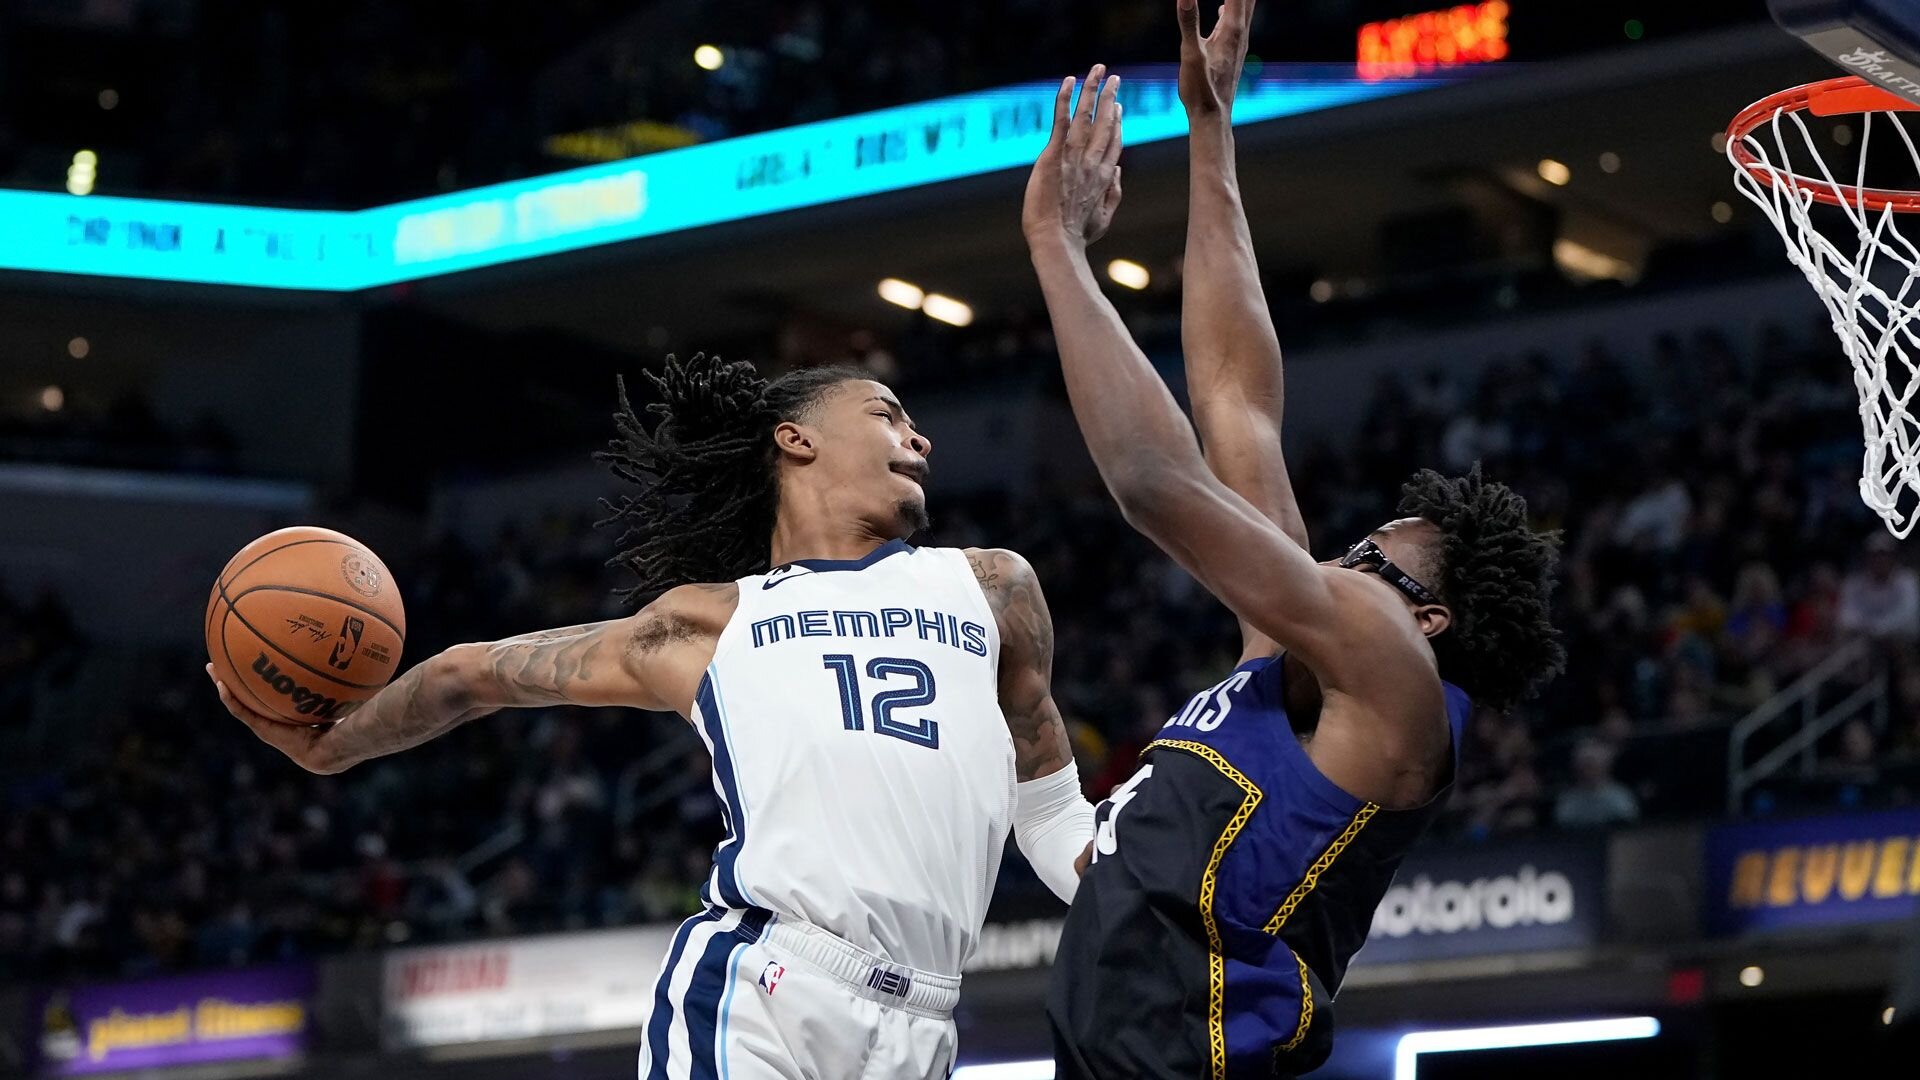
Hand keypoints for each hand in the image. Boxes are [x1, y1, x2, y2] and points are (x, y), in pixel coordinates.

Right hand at [206, 663, 346, 773]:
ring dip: (226, 685)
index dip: (263, 677)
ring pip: (239, 700)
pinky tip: (221, 683)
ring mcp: (265, 724)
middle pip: (251, 693)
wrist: (327, 749)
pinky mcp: (261, 729)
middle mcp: (274, 717)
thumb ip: (335, 679)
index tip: (257, 660)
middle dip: (239, 677)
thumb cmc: (338, 724)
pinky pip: (241, 710)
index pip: (272, 691)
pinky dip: (230, 698)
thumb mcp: (334, 696)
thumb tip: (344, 653)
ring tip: (213, 669)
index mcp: (288, 710)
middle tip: (228, 660)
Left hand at [1022, 66, 1124, 249]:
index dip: (1117, 122)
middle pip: (1106, 122)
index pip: (1114, 142)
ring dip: (1092, 89)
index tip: (1118, 106)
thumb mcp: (1104, 219)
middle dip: (1110, 97)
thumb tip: (1118, 172)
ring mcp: (1074, 156)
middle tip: (1115, 78)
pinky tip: (1069, 81)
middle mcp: (1093, 161)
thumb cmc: (1077, 236)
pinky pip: (1061, 119)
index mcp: (1105, 176)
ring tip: (1098, 70)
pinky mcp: (1054, 154)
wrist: (1057, 241)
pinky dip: (1065, 98)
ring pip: (1087, 114)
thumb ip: (1114, 194)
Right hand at [1178, 0, 1254, 116]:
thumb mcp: (1190, 54)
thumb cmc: (1201, 90)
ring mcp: (1238, 41)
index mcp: (1232, 28)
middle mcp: (1240, 32)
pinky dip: (1233, 6)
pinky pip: (1236, 20)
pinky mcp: (1231, 50)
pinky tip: (1225, 8)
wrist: (1212, 117)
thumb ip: (1188, 21)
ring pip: (1244, 7)